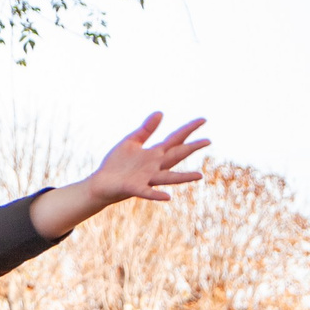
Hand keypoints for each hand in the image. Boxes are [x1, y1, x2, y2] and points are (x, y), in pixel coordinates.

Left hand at [32, 113, 210, 237]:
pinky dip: (156, 195)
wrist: (101, 182)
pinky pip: (147, 192)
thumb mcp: (131, 142)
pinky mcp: (134, 188)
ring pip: (168, 178)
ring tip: (199, 176)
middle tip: (208, 140)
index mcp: (154, 154)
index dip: (188, 129)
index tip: (203, 119)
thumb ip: (146, 129)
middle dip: (191, 148)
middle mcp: (155, 166)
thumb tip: (161, 112)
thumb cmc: (117, 164)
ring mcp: (146, 178)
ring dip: (183, 177)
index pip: (175, 139)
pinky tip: (168, 197)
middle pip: (176, 155)